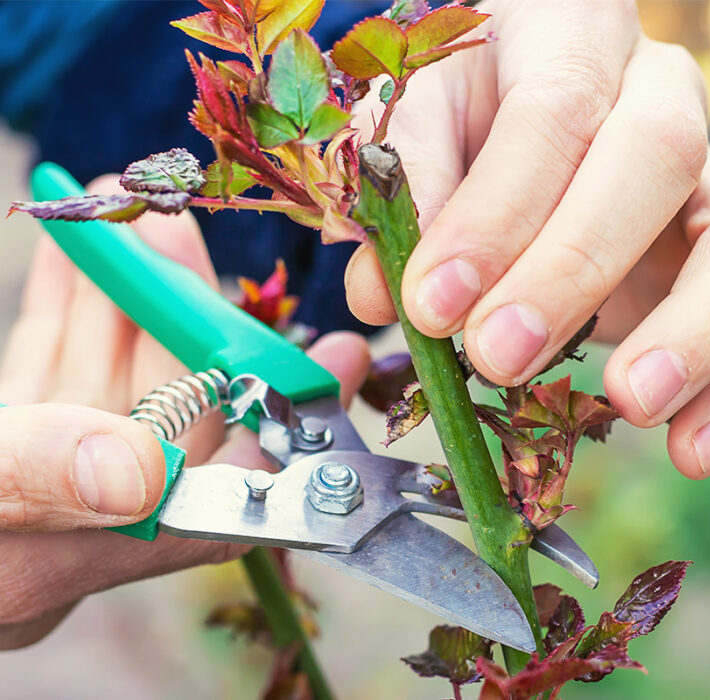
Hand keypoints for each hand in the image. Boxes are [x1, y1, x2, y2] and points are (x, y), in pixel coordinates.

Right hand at [0, 176, 370, 648]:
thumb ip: (37, 484)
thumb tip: (144, 475)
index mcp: (85, 553)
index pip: (222, 495)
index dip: (286, 429)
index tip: (340, 360)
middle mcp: (77, 518)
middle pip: (164, 410)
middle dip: (186, 317)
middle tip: (195, 235)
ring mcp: (39, 469)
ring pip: (105, 372)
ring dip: (125, 290)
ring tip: (140, 212)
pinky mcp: (2, 434)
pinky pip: (44, 363)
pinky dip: (64, 302)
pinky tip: (77, 248)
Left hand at [345, 0, 709, 478]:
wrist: (522, 138)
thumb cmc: (464, 128)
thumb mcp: (413, 138)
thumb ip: (402, 200)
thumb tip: (388, 291)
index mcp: (571, 35)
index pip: (552, 110)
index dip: (495, 214)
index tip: (434, 305)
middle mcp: (660, 94)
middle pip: (658, 157)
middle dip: (575, 269)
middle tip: (499, 354)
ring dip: (695, 331)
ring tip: (629, 404)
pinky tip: (688, 449)